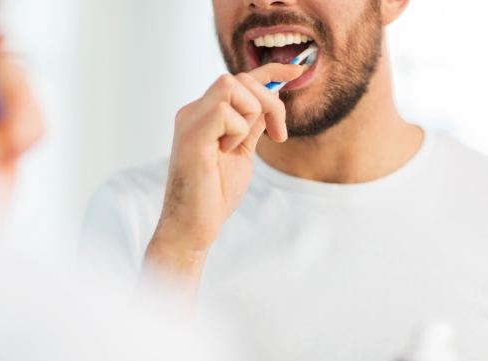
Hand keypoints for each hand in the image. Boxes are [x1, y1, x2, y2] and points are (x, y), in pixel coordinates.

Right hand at [150, 63, 302, 259]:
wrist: (193, 227)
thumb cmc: (214, 195)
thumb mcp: (241, 152)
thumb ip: (252, 125)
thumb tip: (270, 101)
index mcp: (204, 115)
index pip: (239, 80)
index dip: (271, 70)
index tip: (297, 71)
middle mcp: (193, 112)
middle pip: (240, 79)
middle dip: (270, 102)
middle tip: (277, 134)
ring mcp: (190, 120)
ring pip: (232, 86)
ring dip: (249, 116)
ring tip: (236, 147)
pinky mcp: (191, 134)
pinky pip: (224, 111)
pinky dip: (237, 131)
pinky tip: (225, 152)